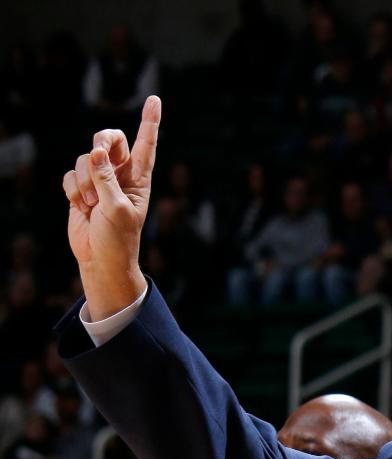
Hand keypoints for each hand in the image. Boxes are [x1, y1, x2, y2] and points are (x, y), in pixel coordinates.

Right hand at [62, 96, 160, 317]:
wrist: (100, 261)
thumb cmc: (118, 240)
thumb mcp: (117, 210)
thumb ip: (107, 179)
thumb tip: (96, 152)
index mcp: (139, 179)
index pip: (145, 145)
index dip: (149, 122)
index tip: (154, 99)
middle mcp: (120, 175)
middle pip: (109, 139)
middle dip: (101, 143)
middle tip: (97, 157)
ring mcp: (99, 180)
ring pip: (86, 159)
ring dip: (86, 181)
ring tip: (92, 205)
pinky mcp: (81, 188)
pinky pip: (70, 174)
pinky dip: (73, 190)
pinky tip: (81, 208)